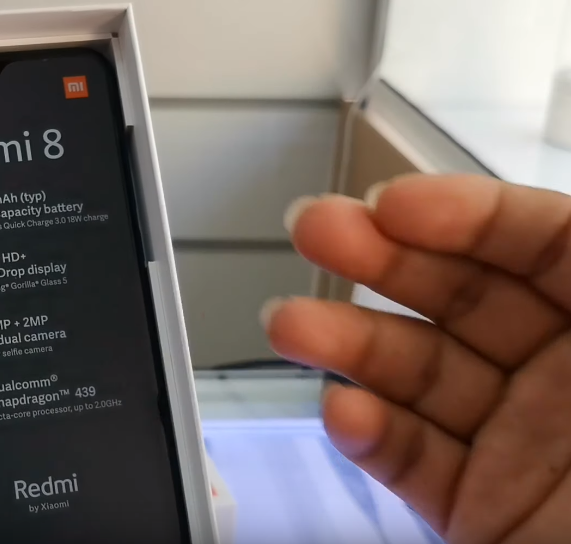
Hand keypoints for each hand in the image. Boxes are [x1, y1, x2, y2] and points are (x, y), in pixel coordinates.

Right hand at [263, 175, 570, 543]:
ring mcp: (522, 446)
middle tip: (313, 229)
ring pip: (423, 378)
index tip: (395, 207)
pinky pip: (415, 462)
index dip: (468, 215)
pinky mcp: (481, 509)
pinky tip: (342, 414)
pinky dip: (370, 436)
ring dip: (350, 346)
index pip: (546, 246)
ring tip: (291, 325)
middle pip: (466, 297)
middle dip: (383, 259)